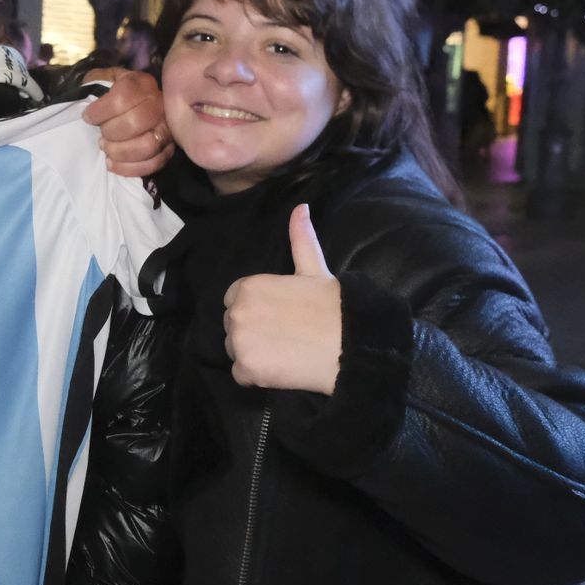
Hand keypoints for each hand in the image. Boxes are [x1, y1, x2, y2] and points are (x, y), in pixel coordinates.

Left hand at [82, 68, 172, 175]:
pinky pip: (153, 164)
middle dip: (111, 133)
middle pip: (135, 123)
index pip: (121, 99)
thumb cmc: (112, 91)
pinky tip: (112, 163)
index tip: (88, 118)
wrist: (135, 100)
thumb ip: (93, 83)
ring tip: (106, 149)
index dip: (100, 112)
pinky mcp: (168, 148)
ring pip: (147, 146)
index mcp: (140, 83)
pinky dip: (129, 168)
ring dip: (120, 152)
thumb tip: (85, 102)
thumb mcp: (101, 79)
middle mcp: (159, 102)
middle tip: (101, 135)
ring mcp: (167, 126)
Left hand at [223, 204, 342, 393]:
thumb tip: (301, 208)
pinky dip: (257, 377)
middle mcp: (236, 312)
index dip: (256, 310)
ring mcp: (239, 341)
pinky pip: (241, 375)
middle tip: (285, 335)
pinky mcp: (246, 368)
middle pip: (233, 326)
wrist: (351, 344)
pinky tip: (282, 369)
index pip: (234, 301)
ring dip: (253, 354)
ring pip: (235, 350)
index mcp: (247, 286)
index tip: (279, 317)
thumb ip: (300, 239)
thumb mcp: (314, 268)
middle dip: (252, 332)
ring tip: (285, 351)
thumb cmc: (332, 305)